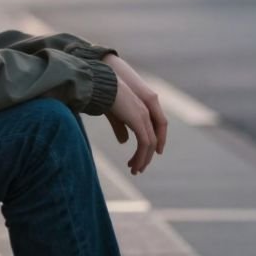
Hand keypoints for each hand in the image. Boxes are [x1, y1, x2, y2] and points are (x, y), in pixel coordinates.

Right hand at [103, 55, 168, 173]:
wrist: (102, 86)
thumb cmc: (104, 97)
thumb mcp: (114, 116)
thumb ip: (121, 128)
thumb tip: (124, 142)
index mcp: (141, 110)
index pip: (151, 132)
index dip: (149, 147)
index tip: (141, 159)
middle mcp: (146, 114)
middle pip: (153, 140)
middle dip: (146, 156)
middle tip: (137, 169)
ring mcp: (143, 117)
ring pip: (150, 145)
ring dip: (143, 159)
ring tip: (135, 170)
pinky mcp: (139, 122)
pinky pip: (144, 144)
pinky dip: (141, 156)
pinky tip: (134, 164)